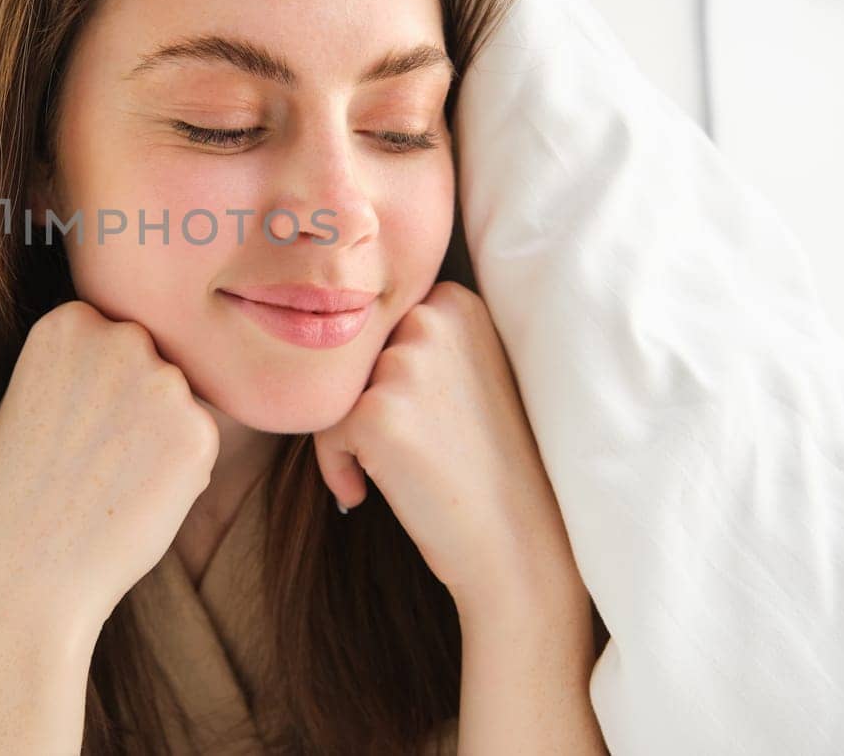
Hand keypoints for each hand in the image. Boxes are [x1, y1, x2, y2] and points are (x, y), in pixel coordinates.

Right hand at [0, 299, 219, 638]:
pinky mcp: (200, 432)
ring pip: (180, 404)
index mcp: (70, 319)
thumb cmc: (14, 494)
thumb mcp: (30, 396)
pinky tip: (134, 501)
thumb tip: (136, 363)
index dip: (98, 389)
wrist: (22, 571)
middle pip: (153, 363)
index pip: (114, 340)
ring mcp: (164, 381)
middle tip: (95, 459)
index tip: (73, 426)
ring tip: (110, 483)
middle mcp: (120, 336)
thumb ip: (82, 367)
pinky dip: (179, 474)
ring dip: (161, 438)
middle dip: (137, 404)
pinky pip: (200, 444)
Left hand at [311, 281, 581, 614]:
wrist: (519, 540)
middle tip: (402, 446)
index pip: (382, 321)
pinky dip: (335, 465)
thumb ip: (425, 337)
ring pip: (336, 388)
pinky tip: (364, 494)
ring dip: (348, 432)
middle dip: (364, 398)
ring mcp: (402, 364)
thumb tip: (346, 321)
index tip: (410, 412)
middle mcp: (430, 320)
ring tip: (391, 470)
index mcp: (457, 302)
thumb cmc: (496, 460)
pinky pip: (323, 430)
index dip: (384, 371)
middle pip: (357, 352)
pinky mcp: (373, 413)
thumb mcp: (477, 370)